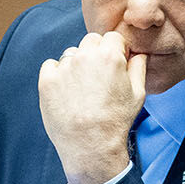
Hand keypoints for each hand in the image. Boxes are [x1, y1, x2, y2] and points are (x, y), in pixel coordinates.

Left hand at [39, 32, 147, 183]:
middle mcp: (84, 57)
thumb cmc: (116, 121)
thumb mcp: (138, 94)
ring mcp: (63, 68)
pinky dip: (57, 74)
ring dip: (76, 64)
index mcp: (109, 56)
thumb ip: (138, 68)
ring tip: (82, 90)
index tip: (114, 64)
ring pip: (71, 54)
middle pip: (91, 41)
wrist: (90, 146)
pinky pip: (51, 65)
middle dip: (96, 53)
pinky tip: (66, 92)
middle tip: (98, 77)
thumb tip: (137, 55)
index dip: (115, 50)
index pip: (112, 37)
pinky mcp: (46, 80)